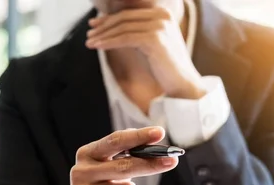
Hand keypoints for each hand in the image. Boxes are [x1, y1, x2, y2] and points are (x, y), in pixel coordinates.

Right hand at [51, 127, 178, 184]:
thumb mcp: (109, 168)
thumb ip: (127, 155)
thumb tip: (153, 140)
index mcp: (86, 154)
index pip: (115, 141)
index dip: (139, 136)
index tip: (160, 132)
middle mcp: (80, 172)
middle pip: (125, 165)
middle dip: (151, 163)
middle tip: (172, 161)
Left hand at [86, 7, 206, 98]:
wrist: (183, 82)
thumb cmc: (166, 66)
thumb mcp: (152, 43)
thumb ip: (138, 31)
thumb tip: (114, 27)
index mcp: (162, 13)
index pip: (129, 13)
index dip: (109, 19)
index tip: (94, 26)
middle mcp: (162, 15)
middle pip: (124, 18)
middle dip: (104, 26)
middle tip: (89, 34)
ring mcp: (159, 25)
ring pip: (123, 28)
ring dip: (103, 36)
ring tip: (90, 43)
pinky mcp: (154, 39)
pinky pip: (125, 38)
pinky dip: (109, 42)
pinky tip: (98, 47)